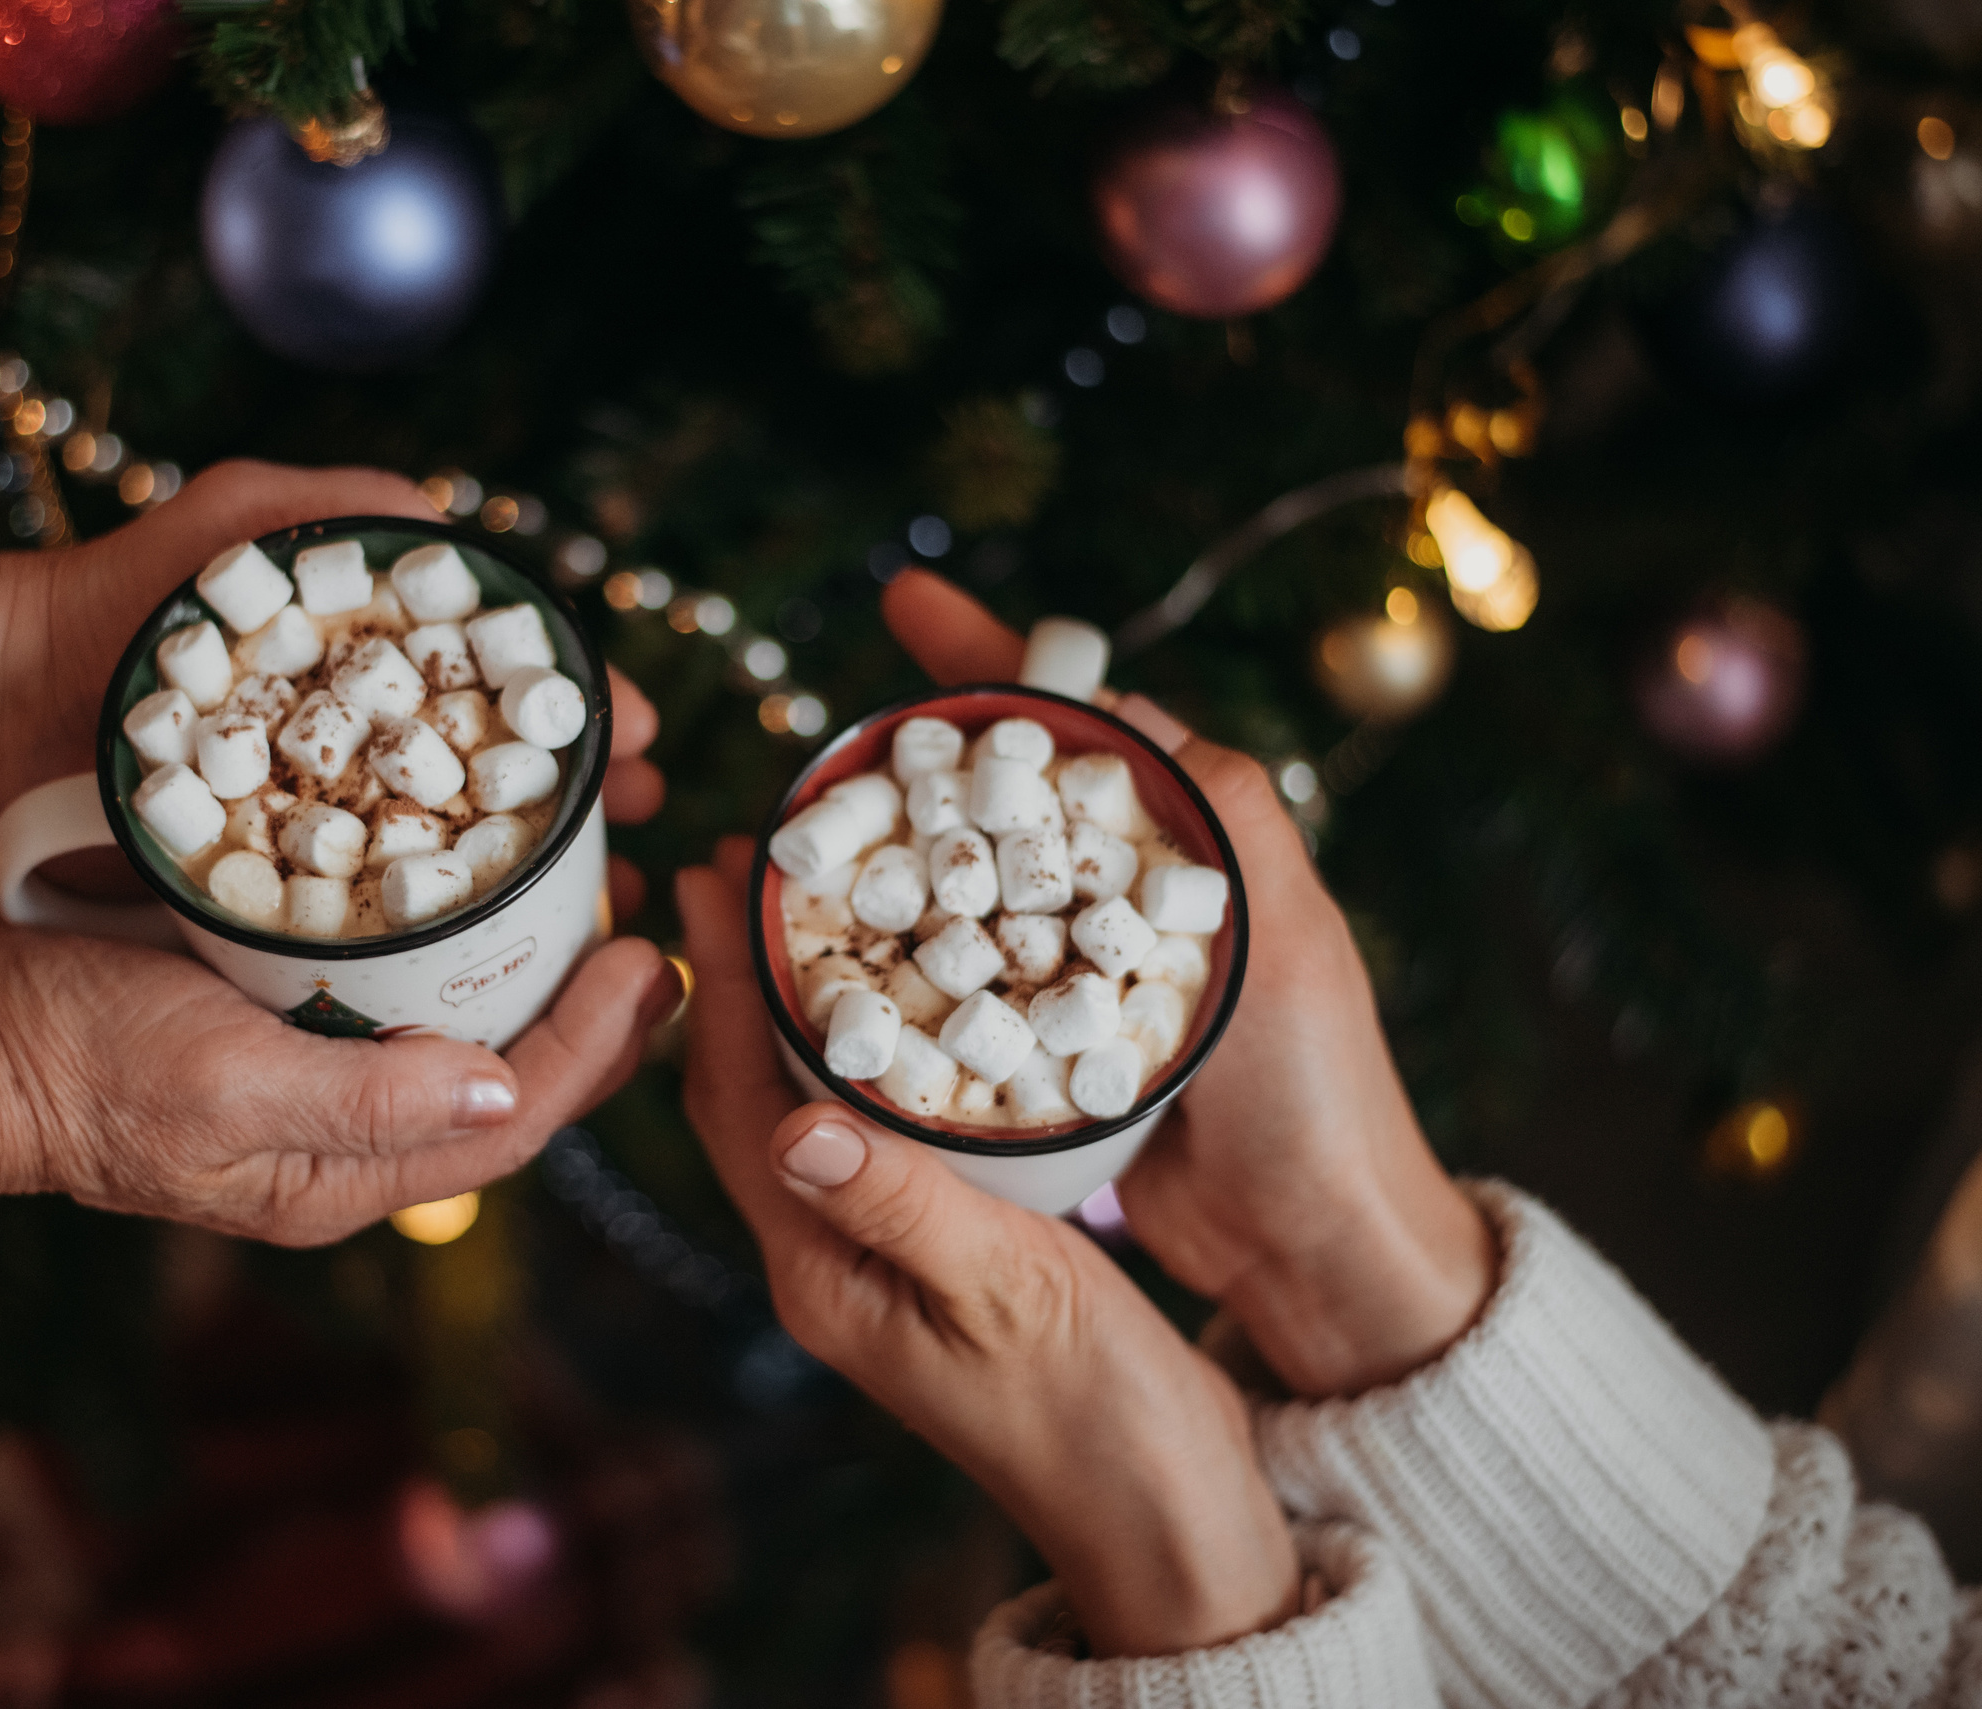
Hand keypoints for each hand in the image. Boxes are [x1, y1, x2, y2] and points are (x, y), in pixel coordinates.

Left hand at [0, 460, 665, 916]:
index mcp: (362, 649)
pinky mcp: (263, 877)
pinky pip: (373, 908)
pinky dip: (442, 928)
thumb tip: (454, 515)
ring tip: (601, 909)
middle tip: (647, 835)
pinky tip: (497, 958)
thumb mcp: (229, 528)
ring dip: (534, 872)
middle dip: (579, 796)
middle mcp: (348, 728)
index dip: (579, 708)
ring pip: (450, 845)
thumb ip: (334, 508)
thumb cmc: (96, 606)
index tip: (640, 742)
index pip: (503, 676)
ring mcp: (310, 804)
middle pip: (497, 766)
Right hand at [0, 913, 678, 1242]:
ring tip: (595, 915)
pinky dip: (455, 964)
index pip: (510, 1123)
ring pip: (457, 1047)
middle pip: (502, 1091)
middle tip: (654, 941)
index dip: (596, 1050)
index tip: (651, 961)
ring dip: (534, 991)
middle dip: (592, 1029)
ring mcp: (304, 1087)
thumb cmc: (75, 1061)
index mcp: (342, 1177)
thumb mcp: (223, 1080)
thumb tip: (501, 1085)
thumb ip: (362, 1096)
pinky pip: (396, 1007)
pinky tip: (476, 908)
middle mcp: (340, 1143)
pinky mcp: (269, 1029)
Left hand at [677, 841, 1298, 1656]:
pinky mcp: (929, 1253)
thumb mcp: (1006, 1294)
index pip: (739, 1104)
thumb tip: (789, 1123)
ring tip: (807, 904)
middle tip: (750, 864)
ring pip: (804, 1106)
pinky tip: (897, 1001)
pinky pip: (868, 1129)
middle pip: (750, 1094)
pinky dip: (864, 1052)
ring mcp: (873, 1259)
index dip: (718, 984)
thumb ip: (902, 1205)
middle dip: (736, 978)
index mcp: (820, 1274)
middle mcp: (825, 1262)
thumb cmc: (1099, 1418)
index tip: (717, 878)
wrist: (1166, 1515)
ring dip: (793, 1006)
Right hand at [880, 571, 1494, 1396]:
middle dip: (907, 757)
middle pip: (994, 796)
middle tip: (819, 738)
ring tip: (797, 835)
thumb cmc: (1313, 1086)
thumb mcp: (1286, 933)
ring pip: (958, 888)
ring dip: (883, 859)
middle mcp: (1117, 895)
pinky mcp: (1032, 1056)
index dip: (989, 660)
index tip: (905, 607)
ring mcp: (1069, 973)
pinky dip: (891, 961)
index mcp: (1180, 843)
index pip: (1072, 723)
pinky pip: (948, 988)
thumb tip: (1120, 707)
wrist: (1306, 1245)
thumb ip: (1223, 813)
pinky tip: (826, 947)